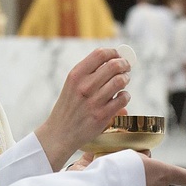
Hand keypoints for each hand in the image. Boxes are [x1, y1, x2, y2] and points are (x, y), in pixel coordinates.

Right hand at [35, 48, 130, 170]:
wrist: (60, 133)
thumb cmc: (69, 106)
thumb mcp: (72, 85)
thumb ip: (90, 73)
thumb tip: (117, 60)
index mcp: (76, 75)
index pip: (100, 54)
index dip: (114, 53)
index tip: (119, 56)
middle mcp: (84, 86)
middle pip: (114, 65)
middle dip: (124, 64)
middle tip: (126, 68)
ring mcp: (93, 101)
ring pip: (120, 81)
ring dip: (126, 79)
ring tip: (123, 82)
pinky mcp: (102, 116)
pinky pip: (122, 99)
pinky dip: (125, 96)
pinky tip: (121, 98)